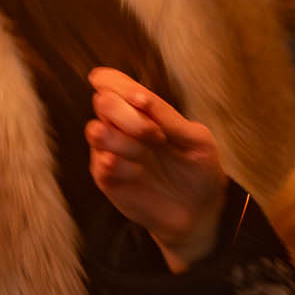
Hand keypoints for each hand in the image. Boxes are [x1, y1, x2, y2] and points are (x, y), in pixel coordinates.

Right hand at [85, 69, 227, 268]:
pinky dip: (122, 166)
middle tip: (157, 136)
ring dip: (123, 141)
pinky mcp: (105, 178)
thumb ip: (167, 116)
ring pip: (95, 131)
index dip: (115, 82)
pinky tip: (139, 175)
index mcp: (140, 110)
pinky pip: (102, 163)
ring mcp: (110, 151)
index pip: (111, 83)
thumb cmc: (198, 170)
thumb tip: (138, 95)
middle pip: (102, 102)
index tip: (140, 99)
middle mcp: (120, 126)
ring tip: (146, 157)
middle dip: (129, 116)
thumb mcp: (196, 139)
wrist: (199, 212)